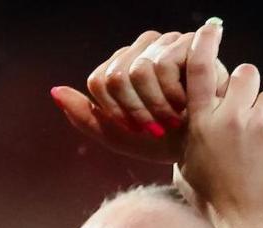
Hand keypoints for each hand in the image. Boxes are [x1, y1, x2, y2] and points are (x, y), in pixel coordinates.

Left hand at [52, 29, 196, 162]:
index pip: (98, 81)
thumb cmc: (165, 142)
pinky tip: (189, 105)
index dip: (115, 113)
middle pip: (114, 77)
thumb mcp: (119, 137)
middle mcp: (141, 49)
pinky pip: (163, 66)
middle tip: (156, 128)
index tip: (136, 130)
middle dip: (134, 112)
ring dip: (155, 106)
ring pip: (137, 71)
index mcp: (121, 66)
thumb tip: (54, 92)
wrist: (208, 148)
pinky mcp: (189, 43)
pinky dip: (173, 95)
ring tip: (173, 118)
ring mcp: (165, 43)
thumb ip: (85, 117)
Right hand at [172, 24, 262, 227]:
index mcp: (200, 125)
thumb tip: (196, 117)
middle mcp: (228, 119)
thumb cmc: (217, 204)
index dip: (205, 44)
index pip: (199, 70)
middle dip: (249, 90)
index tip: (211, 28)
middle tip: (250, 117)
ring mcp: (259, 125)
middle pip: (245, 74)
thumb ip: (192, 136)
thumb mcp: (189, 168)